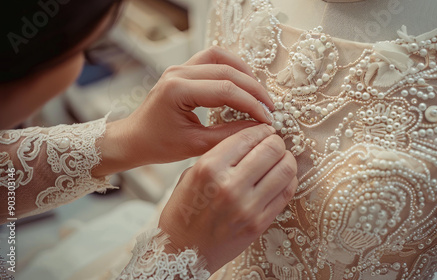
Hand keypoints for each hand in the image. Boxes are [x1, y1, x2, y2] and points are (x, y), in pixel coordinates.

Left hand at [93, 46, 273, 176]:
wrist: (135, 138)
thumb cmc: (158, 144)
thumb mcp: (195, 145)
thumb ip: (228, 135)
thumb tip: (258, 129)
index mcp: (177, 91)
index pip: (225, 90)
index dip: (251, 104)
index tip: (267, 118)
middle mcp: (178, 73)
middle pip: (227, 71)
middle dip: (253, 89)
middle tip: (269, 108)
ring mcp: (180, 68)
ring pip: (221, 58)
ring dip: (244, 73)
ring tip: (259, 93)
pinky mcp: (183, 69)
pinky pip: (212, 58)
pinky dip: (231, 67)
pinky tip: (243, 82)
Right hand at [158, 124, 297, 272]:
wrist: (183, 251)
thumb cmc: (185, 210)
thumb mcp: (192, 174)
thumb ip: (220, 155)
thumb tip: (252, 139)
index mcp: (209, 167)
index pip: (247, 136)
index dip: (261, 130)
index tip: (264, 130)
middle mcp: (229, 185)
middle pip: (272, 149)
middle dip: (276, 142)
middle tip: (274, 143)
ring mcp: (247, 206)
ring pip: (285, 169)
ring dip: (287, 159)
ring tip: (281, 159)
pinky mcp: (259, 223)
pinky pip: (286, 193)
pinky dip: (288, 180)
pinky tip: (280, 178)